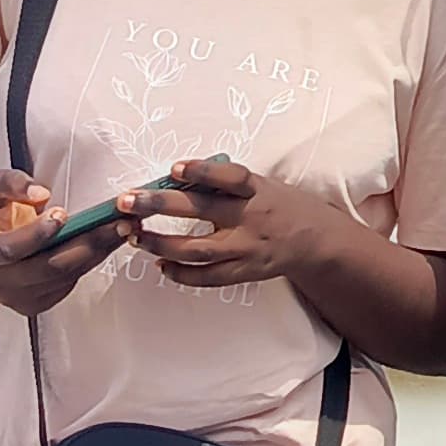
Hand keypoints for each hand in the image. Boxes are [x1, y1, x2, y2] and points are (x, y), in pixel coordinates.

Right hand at [0, 168, 129, 317]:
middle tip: (118, 222)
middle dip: (87, 243)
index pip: (10, 249)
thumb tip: (40, 193)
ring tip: (126, 227)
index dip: (37, 234)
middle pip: (48, 267)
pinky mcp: (40, 304)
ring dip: (99, 251)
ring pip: (66, 276)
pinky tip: (112, 241)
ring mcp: (19, 297)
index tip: (62, 214)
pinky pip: (71, 282)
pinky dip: (94, 260)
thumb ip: (10, 183)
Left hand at [127, 156, 324, 291]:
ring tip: (134, 236)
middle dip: (159, 205)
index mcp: (258, 190)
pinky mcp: (245, 271)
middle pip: (201, 210)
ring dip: (161, 244)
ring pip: (198, 249)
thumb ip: (228, 183)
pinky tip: (160, 265)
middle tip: (127, 201)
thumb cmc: (283, 206)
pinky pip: (208, 277)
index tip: (174, 168)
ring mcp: (247, 248)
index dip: (202, 171)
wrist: (318, 242)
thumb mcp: (264, 184)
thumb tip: (180, 178)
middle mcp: (251, 218)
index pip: (230, 177)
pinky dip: (181, 273)